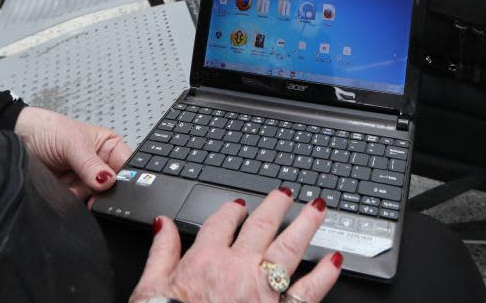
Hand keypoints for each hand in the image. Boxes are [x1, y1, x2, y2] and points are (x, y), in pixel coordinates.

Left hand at [14, 107, 131, 199]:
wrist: (16, 139)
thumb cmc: (47, 129)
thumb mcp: (73, 143)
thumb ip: (90, 164)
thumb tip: (108, 181)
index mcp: (109, 147)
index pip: (127, 165)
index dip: (127, 176)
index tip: (116, 183)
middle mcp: (100, 165)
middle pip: (113, 186)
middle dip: (103, 189)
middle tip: (93, 189)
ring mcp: (85, 180)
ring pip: (96, 197)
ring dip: (84, 194)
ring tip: (70, 184)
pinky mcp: (70, 192)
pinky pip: (78, 203)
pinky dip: (71, 200)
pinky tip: (64, 190)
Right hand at [131, 188, 342, 302]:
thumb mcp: (151, 288)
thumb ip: (161, 253)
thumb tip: (163, 225)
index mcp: (205, 261)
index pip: (221, 225)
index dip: (231, 212)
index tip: (239, 205)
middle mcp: (238, 269)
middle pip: (261, 226)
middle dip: (275, 206)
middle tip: (287, 194)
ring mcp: (263, 289)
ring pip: (289, 247)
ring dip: (306, 225)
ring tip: (317, 209)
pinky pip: (308, 290)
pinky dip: (324, 274)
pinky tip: (335, 259)